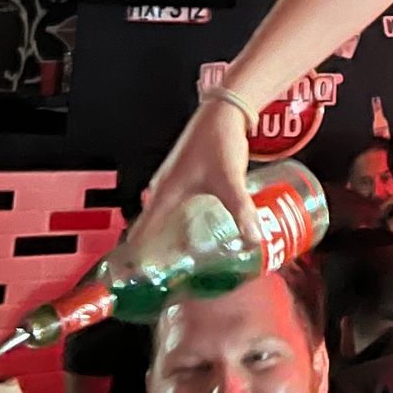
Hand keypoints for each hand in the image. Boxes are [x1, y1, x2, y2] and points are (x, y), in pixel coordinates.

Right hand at [133, 96, 253, 265]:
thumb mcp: (230, 180)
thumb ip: (241, 210)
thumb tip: (254, 240)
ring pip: (164, 218)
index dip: (139, 258)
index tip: (140, 281)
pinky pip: (176, 207)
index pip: (142, 233)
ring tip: (183, 261)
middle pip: (152, 229)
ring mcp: (172, 183)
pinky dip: (181, 223)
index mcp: (165, 194)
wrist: (223, 111)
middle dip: (157, 254)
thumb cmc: (218, 142)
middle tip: (167, 278)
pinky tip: (199, 232)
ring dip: (169, 238)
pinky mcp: (185, 178)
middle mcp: (162, 190)